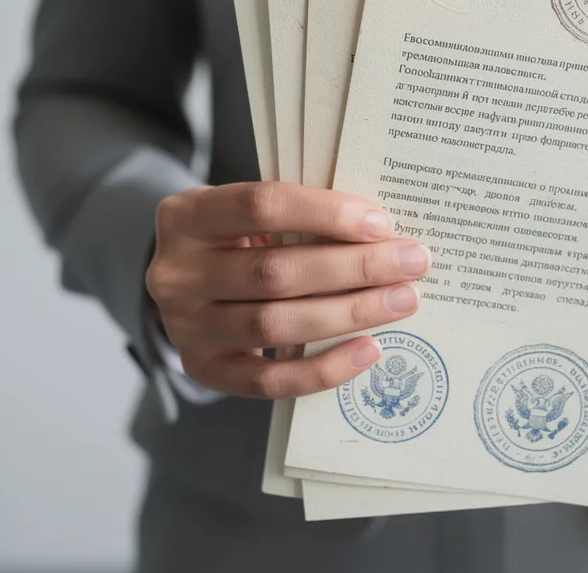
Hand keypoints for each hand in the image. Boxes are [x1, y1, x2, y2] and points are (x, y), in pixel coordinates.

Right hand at [145, 183, 430, 398]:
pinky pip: (267, 380)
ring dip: (348, 313)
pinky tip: (369, 350)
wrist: (189, 282)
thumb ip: (300, 216)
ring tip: (401, 301)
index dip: (325, 214)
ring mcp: (185, 327)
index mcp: (187, 215)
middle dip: (354, 267)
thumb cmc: (238, 238)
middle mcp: (176, 272)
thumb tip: (384, 233)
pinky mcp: (204, 369)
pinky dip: (323, 368)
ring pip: (274, 324)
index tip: (381, 222)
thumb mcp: (250, 214)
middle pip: (274, 272)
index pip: (260, 206)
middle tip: (412, 263)